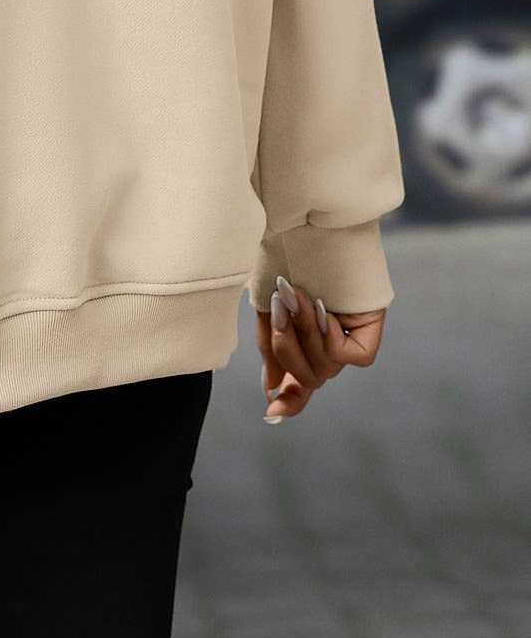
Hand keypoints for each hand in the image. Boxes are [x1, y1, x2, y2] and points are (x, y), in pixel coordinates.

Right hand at [255, 272, 385, 421]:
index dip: (290, 402)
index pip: (300, 382)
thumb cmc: (282, 258)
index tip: (271, 413)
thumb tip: (272, 390)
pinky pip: (353, 357)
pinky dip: (333, 339)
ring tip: (296, 298)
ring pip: (327, 368)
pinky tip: (324, 312)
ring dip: (305, 335)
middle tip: (277, 312)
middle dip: (286, 349)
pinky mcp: (369, 325)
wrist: (303, 224)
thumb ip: (271, 350)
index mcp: (301, 336)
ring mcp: (348, 333)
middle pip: (309, 378)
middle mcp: (326, 340)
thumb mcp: (268, 309)